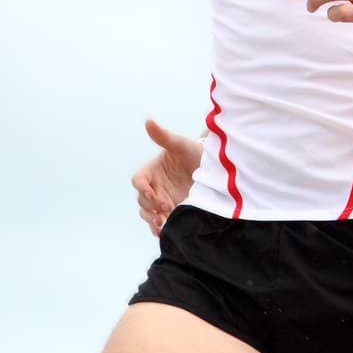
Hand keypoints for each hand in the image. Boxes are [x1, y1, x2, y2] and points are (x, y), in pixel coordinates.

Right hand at [130, 118, 202, 236]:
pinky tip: (165, 232)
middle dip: (151, 207)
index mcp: (151, 171)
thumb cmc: (195, 152)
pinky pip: (158, 224)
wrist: (213, 169)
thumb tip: (148, 120)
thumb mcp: (181, 144)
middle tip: (166, 209)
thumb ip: (164, 136)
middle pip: (142, 201)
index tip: (155, 194)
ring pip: (147, 214)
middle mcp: (154, 187)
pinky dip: (159, 229)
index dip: (143, 188)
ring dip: (153, 220)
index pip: (138, 181)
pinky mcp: (170, 213)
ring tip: (163, 224)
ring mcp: (161, 202)